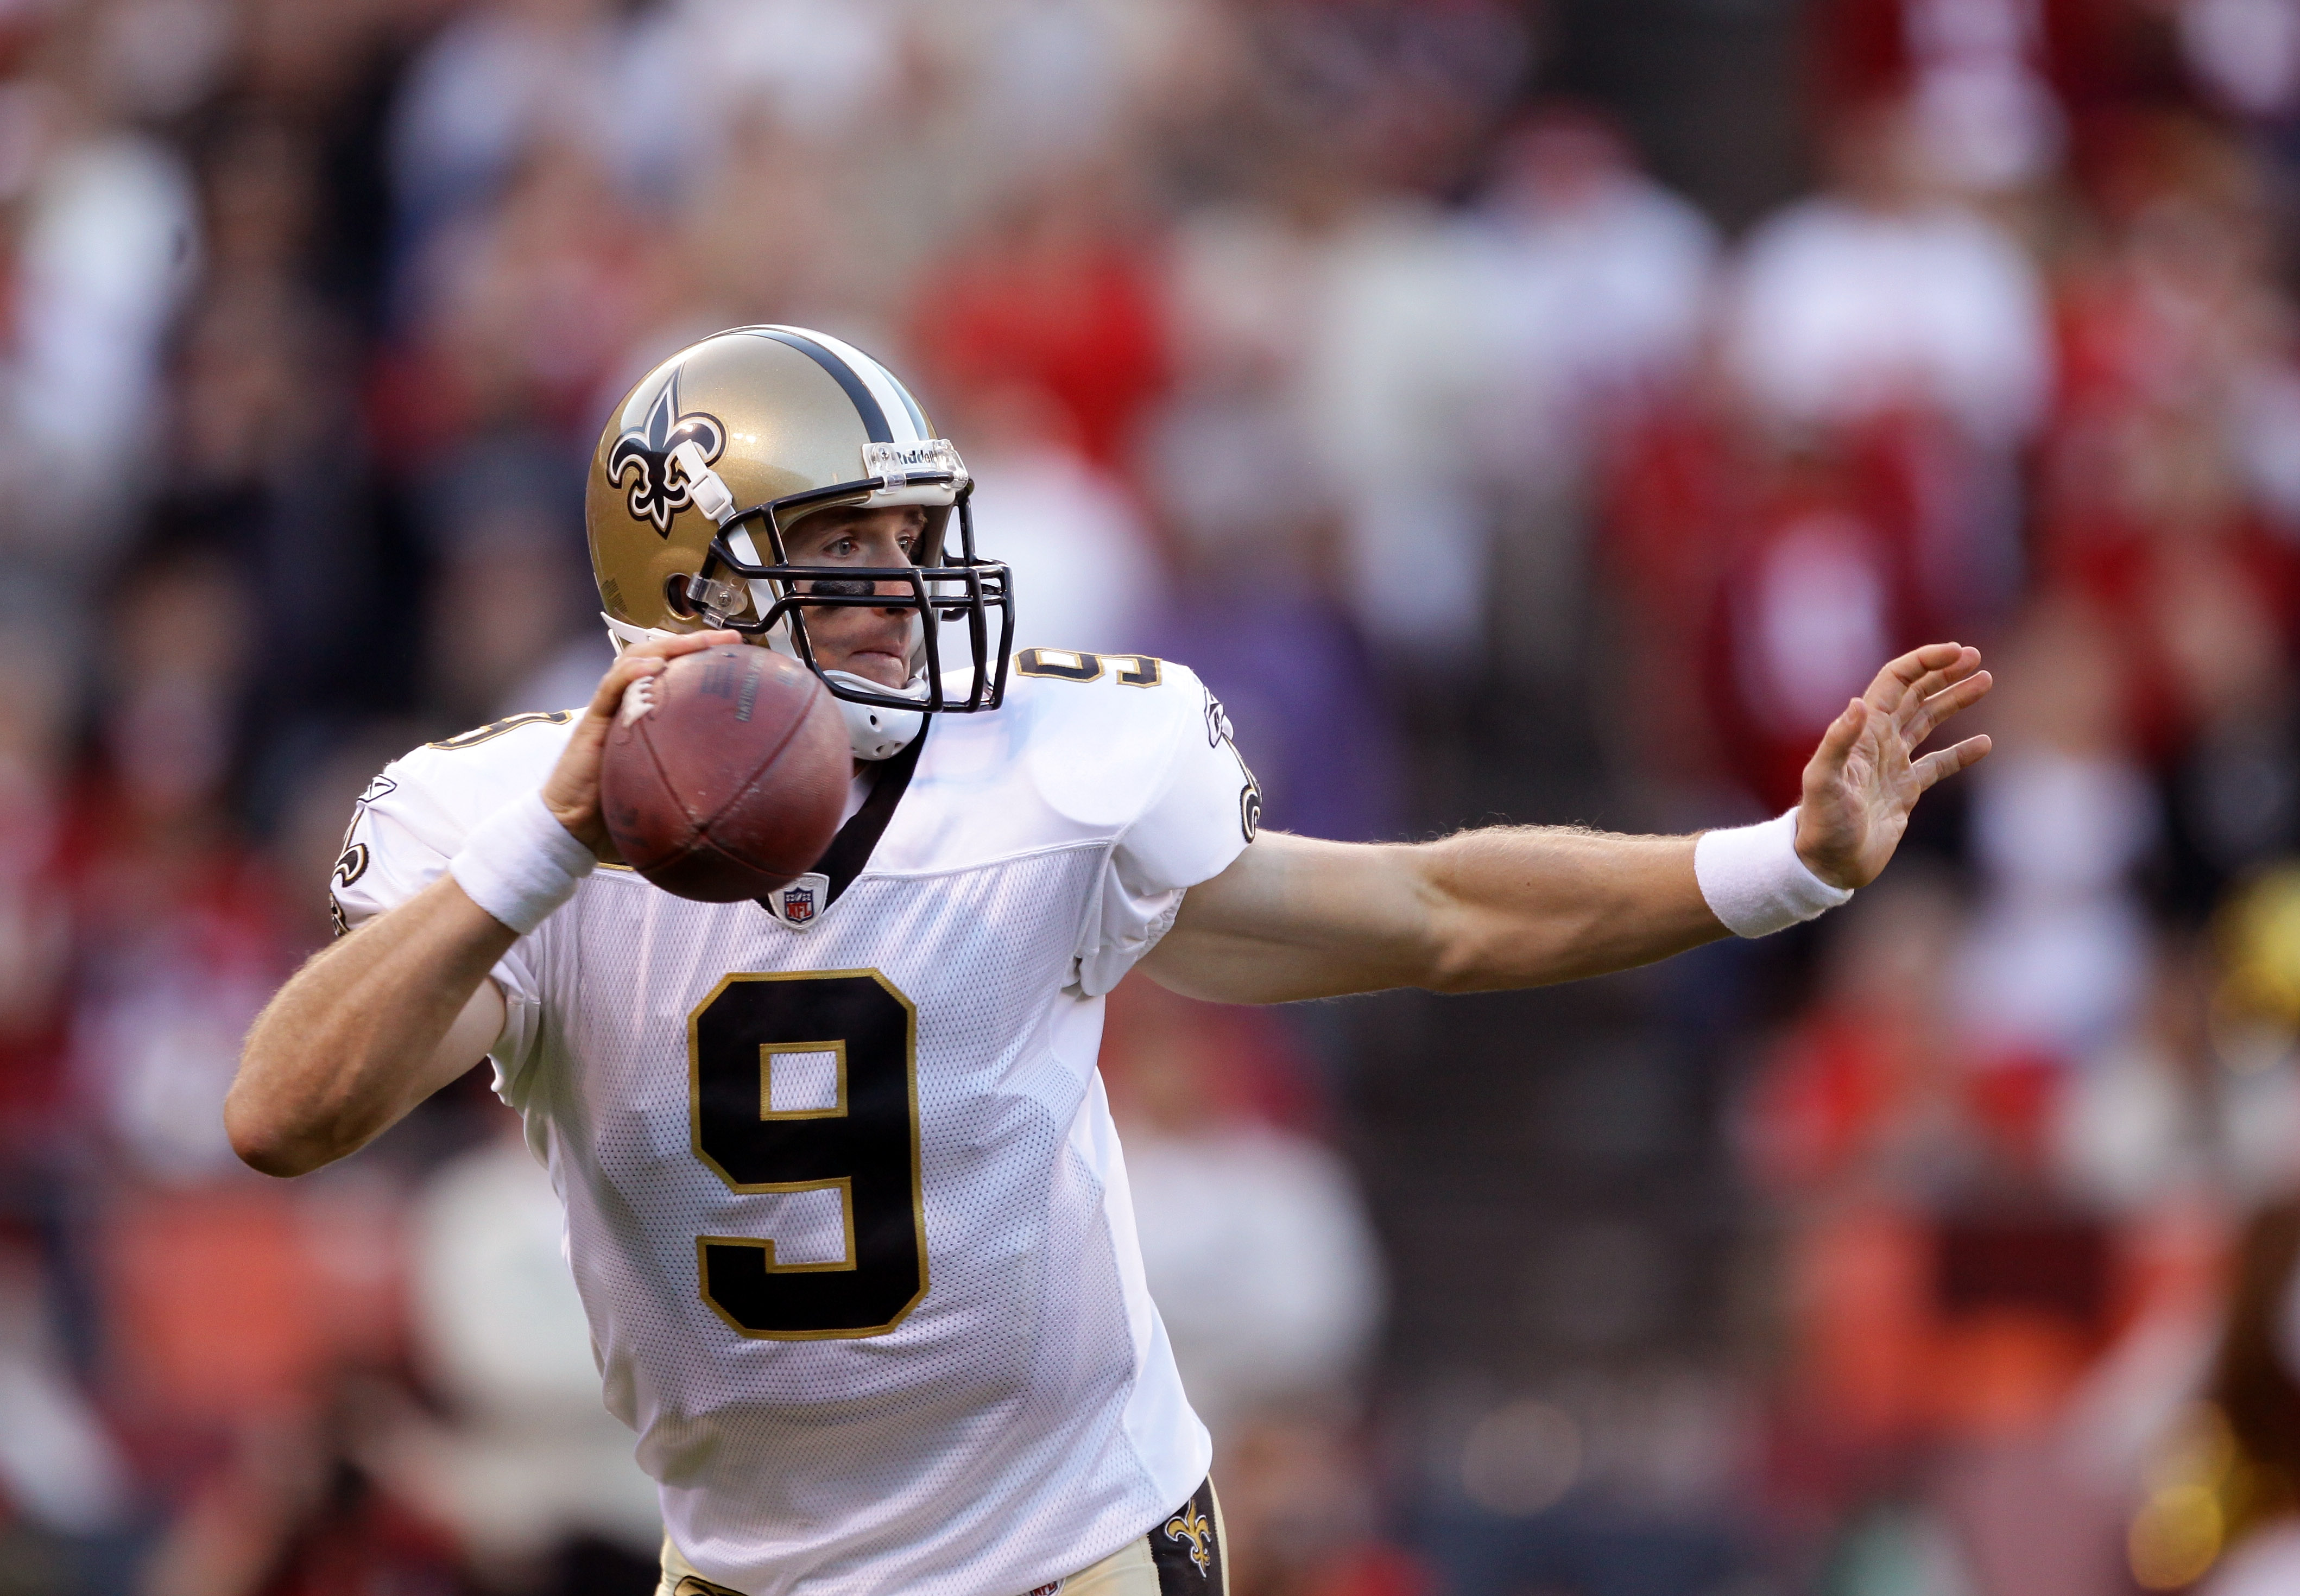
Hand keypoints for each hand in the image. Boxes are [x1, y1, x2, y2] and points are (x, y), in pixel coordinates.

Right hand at [541, 630, 737, 860]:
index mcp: (646, 712)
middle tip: (730, 638)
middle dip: (693, 642)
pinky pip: (610, 688)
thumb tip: (741, 789)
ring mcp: (609, 708)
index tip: (739, 652)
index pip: (674, 671)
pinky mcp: (593, 720)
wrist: (571, 824)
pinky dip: (631, 672)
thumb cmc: (617, 805)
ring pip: (634, 661)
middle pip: (658, 656)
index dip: (703, 657)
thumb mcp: (666, 786)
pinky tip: (655, 666)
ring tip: (697, 642)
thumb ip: (694, 775)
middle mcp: (627, 703)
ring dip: (667, 647)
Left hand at [1794, 642, 1993, 889]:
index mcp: (1864, 732)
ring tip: (1985, 681)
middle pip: (1915, 695)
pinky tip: (1984, 743)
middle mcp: (1879, 742)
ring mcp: (1893, 765)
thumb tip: (1857, 704)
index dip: (1925, 662)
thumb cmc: (1821, 824)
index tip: (1957, 651)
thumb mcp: (1822, 781)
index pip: (1896, 682)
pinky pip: (1938, 765)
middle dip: (1944, 673)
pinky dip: (1961, 753)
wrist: (1827, 864)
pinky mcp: (1905, 791)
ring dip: (1955, 700)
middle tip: (1977, 658)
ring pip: (1929, 722)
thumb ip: (1837, 742)